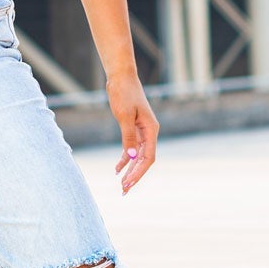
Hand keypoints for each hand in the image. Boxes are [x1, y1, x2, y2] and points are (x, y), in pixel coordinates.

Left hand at [107, 71, 157, 192]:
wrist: (121, 77)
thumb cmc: (124, 93)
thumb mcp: (125, 115)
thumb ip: (128, 136)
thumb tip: (130, 157)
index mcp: (151, 130)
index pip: (148, 158)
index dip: (138, 172)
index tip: (128, 183)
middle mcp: (149, 133)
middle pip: (143, 160)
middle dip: (134, 175)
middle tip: (124, 190)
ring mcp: (141, 131)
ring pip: (137, 156)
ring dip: (129, 170)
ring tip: (122, 185)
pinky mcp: (133, 128)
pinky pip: (130, 148)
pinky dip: (124, 159)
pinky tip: (117, 169)